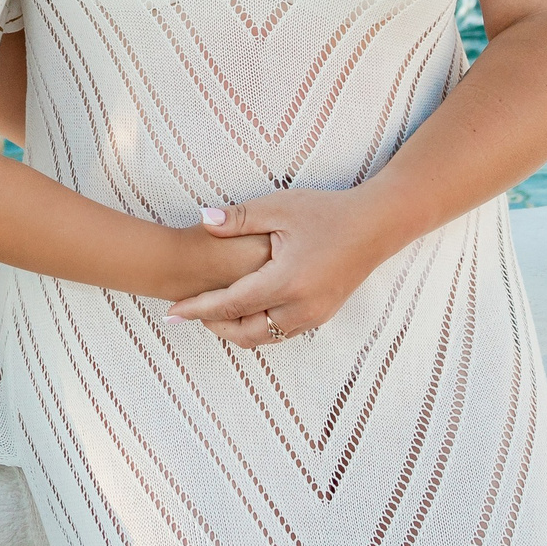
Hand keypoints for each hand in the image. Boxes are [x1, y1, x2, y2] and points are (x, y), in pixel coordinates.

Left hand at [169, 187, 400, 350]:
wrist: (376, 226)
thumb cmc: (327, 212)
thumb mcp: (279, 207)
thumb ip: (239, 218)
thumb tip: (202, 221)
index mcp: (286, 281)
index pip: (229, 304)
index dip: (196, 309)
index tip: (170, 312)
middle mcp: (300, 307)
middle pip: (243, 332)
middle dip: (212, 325)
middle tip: (188, 311)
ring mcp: (313, 315)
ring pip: (262, 338)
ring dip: (234, 328)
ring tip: (211, 312)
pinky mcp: (321, 316)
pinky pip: (280, 332)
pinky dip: (257, 327)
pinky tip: (244, 309)